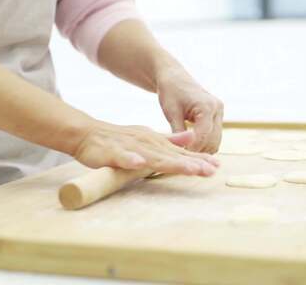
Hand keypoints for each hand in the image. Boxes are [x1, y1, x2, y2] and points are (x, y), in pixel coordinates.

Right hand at [73, 121, 219, 175]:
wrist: (89, 134)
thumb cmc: (120, 139)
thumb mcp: (149, 137)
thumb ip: (170, 140)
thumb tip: (191, 137)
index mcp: (156, 143)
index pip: (180, 154)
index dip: (198, 160)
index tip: (216, 167)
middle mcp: (148, 144)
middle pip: (172, 157)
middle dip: (191, 164)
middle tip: (210, 171)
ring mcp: (131, 148)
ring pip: (153, 158)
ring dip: (172, 164)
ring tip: (190, 170)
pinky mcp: (113, 153)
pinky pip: (123, 158)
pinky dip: (131, 161)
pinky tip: (140, 165)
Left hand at [156, 66, 223, 153]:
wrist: (175, 78)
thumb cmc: (170, 92)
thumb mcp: (171, 112)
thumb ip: (178, 131)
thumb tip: (182, 151)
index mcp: (206, 106)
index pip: (203, 136)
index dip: (192, 149)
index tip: (180, 159)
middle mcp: (217, 109)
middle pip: (212, 140)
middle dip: (198, 152)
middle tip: (182, 161)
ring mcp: (220, 112)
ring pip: (216, 141)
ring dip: (203, 150)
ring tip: (186, 156)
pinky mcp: (218, 116)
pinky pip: (215, 136)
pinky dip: (205, 144)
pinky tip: (191, 148)